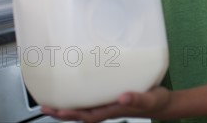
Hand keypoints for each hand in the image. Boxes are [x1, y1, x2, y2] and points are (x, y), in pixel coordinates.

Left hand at [41, 86, 171, 122]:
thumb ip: (137, 97)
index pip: (88, 115)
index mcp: (113, 110)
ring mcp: (108, 105)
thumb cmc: (156, 101)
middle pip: (80, 114)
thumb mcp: (149, 98)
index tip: (58, 110)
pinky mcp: (111, 99)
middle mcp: (107, 109)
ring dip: (67, 107)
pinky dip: (79, 98)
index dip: (72, 114)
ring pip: (83, 109)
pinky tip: (75, 92)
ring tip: (51, 103)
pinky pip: (91, 101)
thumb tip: (122, 96)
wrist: (163, 103)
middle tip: (44, 107)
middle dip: (62, 113)